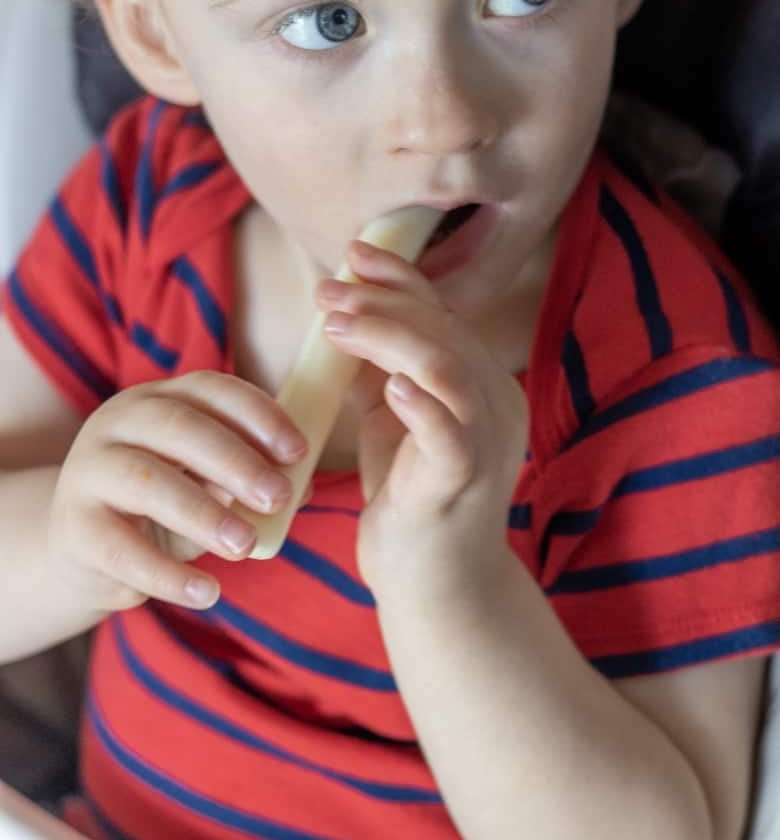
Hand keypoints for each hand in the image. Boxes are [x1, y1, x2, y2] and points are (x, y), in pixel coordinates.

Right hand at [48, 371, 308, 613]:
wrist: (82, 547)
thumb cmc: (162, 504)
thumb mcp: (205, 482)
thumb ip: (248, 479)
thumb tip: (302, 487)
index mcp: (160, 399)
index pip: (211, 390)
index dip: (258, 416)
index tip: (297, 451)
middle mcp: (119, 422)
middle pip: (180, 427)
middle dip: (236, 461)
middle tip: (278, 498)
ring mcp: (89, 470)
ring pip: (148, 481)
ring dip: (203, 513)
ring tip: (244, 546)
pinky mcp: (73, 527)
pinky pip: (122, 549)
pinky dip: (168, 575)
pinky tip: (207, 592)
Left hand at [317, 241, 528, 600]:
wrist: (434, 586)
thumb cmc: (411, 501)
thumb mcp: (393, 422)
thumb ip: (381, 371)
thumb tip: (346, 317)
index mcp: (483, 384)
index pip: (446, 313)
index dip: (401, 278)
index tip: (354, 253)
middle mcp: (496, 403)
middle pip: (443, 328)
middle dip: (381, 302)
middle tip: (327, 292)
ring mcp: (487, 442)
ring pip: (446, 365)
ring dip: (388, 336)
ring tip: (336, 326)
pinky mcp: (464, 481)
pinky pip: (451, 432)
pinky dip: (420, 402)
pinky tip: (387, 385)